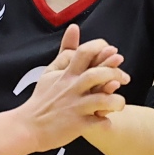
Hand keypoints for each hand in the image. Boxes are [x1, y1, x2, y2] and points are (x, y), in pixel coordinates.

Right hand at [16, 24, 127, 152]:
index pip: (85, 52)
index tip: (113, 53)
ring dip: (116, 100)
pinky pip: (98, 123)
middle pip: (97, 74)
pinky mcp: (77, 125)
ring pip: (102, 100)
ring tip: (119, 102)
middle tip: (125, 78)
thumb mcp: (51, 71)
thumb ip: (66, 50)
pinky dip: (106, 122)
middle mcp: (71, 88)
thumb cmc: (43, 98)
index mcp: (66, 74)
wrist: (28, 127)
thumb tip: (74, 26)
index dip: (102, 49)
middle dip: (114, 73)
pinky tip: (107, 120)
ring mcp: (75, 107)